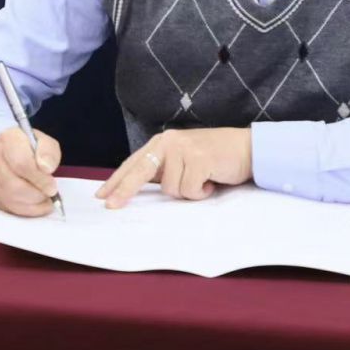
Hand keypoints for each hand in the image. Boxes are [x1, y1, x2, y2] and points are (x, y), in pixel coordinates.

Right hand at [0, 126, 61, 216]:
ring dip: (32, 204)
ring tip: (44, 199)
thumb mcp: (44, 142)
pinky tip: (35, 204)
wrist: (9, 151)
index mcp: (6, 139)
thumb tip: (46, 168)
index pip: (22, 164)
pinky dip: (24, 210)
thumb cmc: (29, 147)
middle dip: (37, 194)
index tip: (52, 187)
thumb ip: (48, 152)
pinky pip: (6, 208)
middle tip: (49, 194)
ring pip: (10, 199)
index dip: (40, 180)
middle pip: (14, 185)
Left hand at [95, 128, 251, 208]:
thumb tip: (136, 189)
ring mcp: (183, 149)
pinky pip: (189, 189)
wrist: (247, 148)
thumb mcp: (183, 159)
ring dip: (188, 191)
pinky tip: (211, 180)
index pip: (133, 164)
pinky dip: (201, 192)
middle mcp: (168, 142)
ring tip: (202, 179)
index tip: (102, 196)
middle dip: (124, 191)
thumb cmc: (214, 158)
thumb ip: (163, 170)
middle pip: (139, 172)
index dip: (117, 181)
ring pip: (170, 188)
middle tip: (110, 206)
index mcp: (161, 143)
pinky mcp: (198, 159)